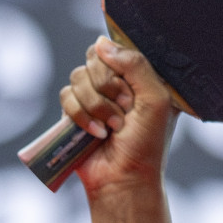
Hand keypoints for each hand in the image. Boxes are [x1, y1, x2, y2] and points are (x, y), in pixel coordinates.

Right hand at [60, 37, 179, 192]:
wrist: (123, 179)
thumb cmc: (147, 143)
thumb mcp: (156, 100)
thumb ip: (135, 65)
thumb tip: (101, 43)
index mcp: (142, 76)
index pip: (120, 47)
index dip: (120, 66)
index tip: (131, 91)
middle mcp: (118, 83)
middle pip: (95, 57)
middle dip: (108, 87)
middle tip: (125, 109)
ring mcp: (95, 96)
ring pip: (78, 76)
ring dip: (96, 105)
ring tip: (113, 127)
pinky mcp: (75, 111)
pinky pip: (66, 95)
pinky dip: (80, 115)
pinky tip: (97, 133)